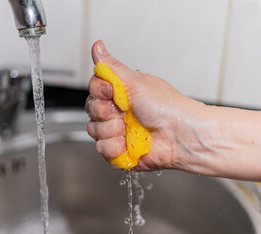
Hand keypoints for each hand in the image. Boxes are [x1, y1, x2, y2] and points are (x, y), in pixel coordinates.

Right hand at [85, 40, 206, 171]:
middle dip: (105, 112)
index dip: (99, 91)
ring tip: (129, 129)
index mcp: (121, 93)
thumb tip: (97, 45)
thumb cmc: (167, 107)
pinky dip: (114, 147)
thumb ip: (112, 66)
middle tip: (123, 111)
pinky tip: (128, 143)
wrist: (181, 135)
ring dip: (111, 130)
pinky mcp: (119, 150)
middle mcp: (117, 111)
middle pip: (91, 109)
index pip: (94, 88)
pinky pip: (101, 149)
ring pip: (93, 130)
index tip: (111, 91)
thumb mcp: (136, 81)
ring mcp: (117, 131)